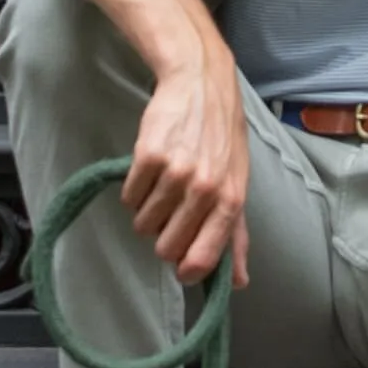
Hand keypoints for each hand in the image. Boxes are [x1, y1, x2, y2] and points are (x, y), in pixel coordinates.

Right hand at [120, 26, 250, 286]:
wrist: (202, 84)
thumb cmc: (222, 137)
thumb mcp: (238, 183)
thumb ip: (237, 236)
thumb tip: (240, 283)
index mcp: (230, 201)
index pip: (202, 259)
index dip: (187, 270)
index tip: (181, 265)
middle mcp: (204, 190)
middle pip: (166, 248)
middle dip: (164, 238)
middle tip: (172, 213)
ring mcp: (175, 173)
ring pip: (142, 225)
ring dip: (147, 212)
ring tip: (162, 185)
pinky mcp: (147, 156)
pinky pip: (128, 198)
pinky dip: (133, 191)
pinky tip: (149, 171)